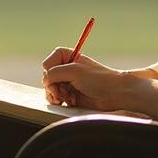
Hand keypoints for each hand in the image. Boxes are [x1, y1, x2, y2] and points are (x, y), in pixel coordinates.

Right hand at [42, 48, 157, 117]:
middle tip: (64, 90)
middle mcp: (65, 68)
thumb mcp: (75, 71)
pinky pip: (54, 98)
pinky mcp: (68, 95)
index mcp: (67, 56)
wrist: (113, 94)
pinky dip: (59, 101)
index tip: (59, 76)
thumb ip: (55, 73)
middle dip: (54, 86)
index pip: (48, 62)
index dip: (51, 70)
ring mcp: (66, 82)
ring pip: (49, 89)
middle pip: (46, 77)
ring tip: (68, 97)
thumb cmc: (98, 79)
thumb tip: (44, 81)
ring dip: (57, 94)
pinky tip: (70, 101)